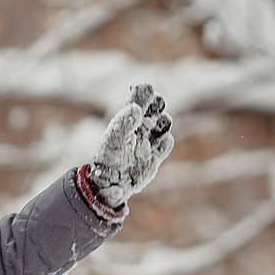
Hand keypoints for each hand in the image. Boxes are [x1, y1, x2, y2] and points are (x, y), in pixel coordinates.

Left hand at [87, 83, 173, 210]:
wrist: (110, 184)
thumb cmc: (108, 158)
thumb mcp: (114, 138)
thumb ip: (125, 122)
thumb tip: (136, 108)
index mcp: (126, 122)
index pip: (138, 103)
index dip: (144, 95)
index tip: (149, 90)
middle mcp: (138, 130)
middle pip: (154, 111)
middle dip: (158, 105)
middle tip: (159, 103)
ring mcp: (148, 143)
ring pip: (162, 126)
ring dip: (164, 121)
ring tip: (162, 120)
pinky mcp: (154, 157)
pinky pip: (166, 145)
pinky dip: (166, 141)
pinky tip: (163, 140)